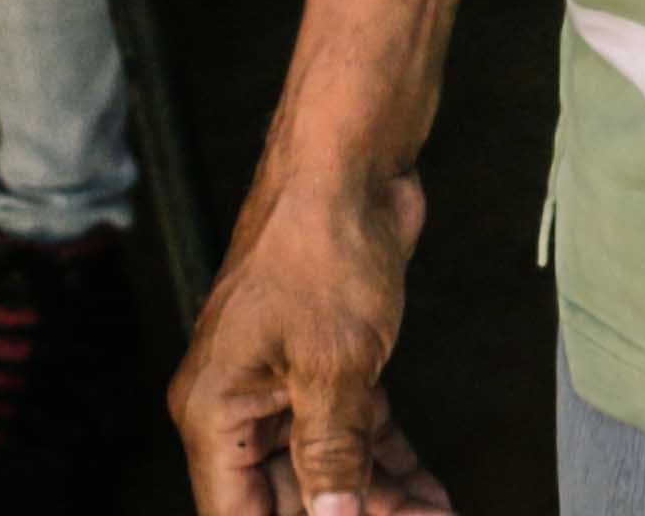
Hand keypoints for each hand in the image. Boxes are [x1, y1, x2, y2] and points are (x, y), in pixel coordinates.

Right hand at [174, 159, 453, 515]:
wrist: (351, 164)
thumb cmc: (321, 248)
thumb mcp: (333, 369)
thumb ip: (331, 458)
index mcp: (216, 410)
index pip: (240, 514)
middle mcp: (239, 402)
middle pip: (288, 497)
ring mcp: (283, 381)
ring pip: (328, 467)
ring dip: (381, 499)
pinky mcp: (327, 363)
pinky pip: (352, 431)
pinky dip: (388, 460)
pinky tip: (429, 491)